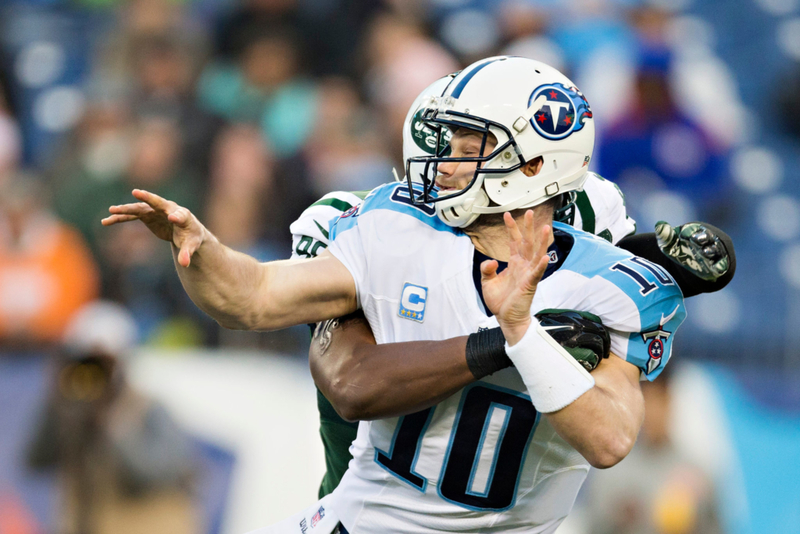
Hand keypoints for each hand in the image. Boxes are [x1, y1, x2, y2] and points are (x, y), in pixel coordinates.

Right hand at [101, 189, 206, 267]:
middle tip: (137, 192)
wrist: (186, 231)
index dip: (177, 216)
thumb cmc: (191, 237)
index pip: (180, 215)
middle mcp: (168, 209)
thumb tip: (185, 264)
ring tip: (111, 210)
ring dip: (126, 209)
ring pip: (139, 208)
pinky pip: (131, 215)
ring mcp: (155, 211)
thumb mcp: (191, 246)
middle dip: (148, 198)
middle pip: (157, 203)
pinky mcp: (147, 215)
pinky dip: (120, 218)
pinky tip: (106, 221)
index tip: (173, 217)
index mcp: (183, 216)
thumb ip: (187, 253)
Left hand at [480, 211, 551, 345]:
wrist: (506, 318)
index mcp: (514, 263)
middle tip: (530, 212)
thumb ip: (487, 269)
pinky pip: (536, 273)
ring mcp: (528, 274)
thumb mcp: (487, 282)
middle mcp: (523, 266)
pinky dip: (541, 265)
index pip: (514, 242)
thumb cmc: (500, 301)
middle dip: (528, 227)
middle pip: (527, 243)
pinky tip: (545, 257)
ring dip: (541, 241)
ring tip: (545, 228)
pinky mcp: (529, 285)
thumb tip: (491, 260)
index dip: (511, 228)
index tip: (507, 215)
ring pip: (536, 254)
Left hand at [655, 221, 728, 280]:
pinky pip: (721, 265)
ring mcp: (713, 252)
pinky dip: (719, 266)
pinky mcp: (718, 265)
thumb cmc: (679, 247)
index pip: (691, 229)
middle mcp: (706, 240)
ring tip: (705, 251)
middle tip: (696, 239)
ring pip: (714, 250)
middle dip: (701, 237)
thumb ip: (664, 235)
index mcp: (693, 231)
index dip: (688, 231)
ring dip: (710, 250)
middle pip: (705, 237)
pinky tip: (717, 268)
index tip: (682, 234)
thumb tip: (659, 225)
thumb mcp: (669, 243)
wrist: (692, 262)